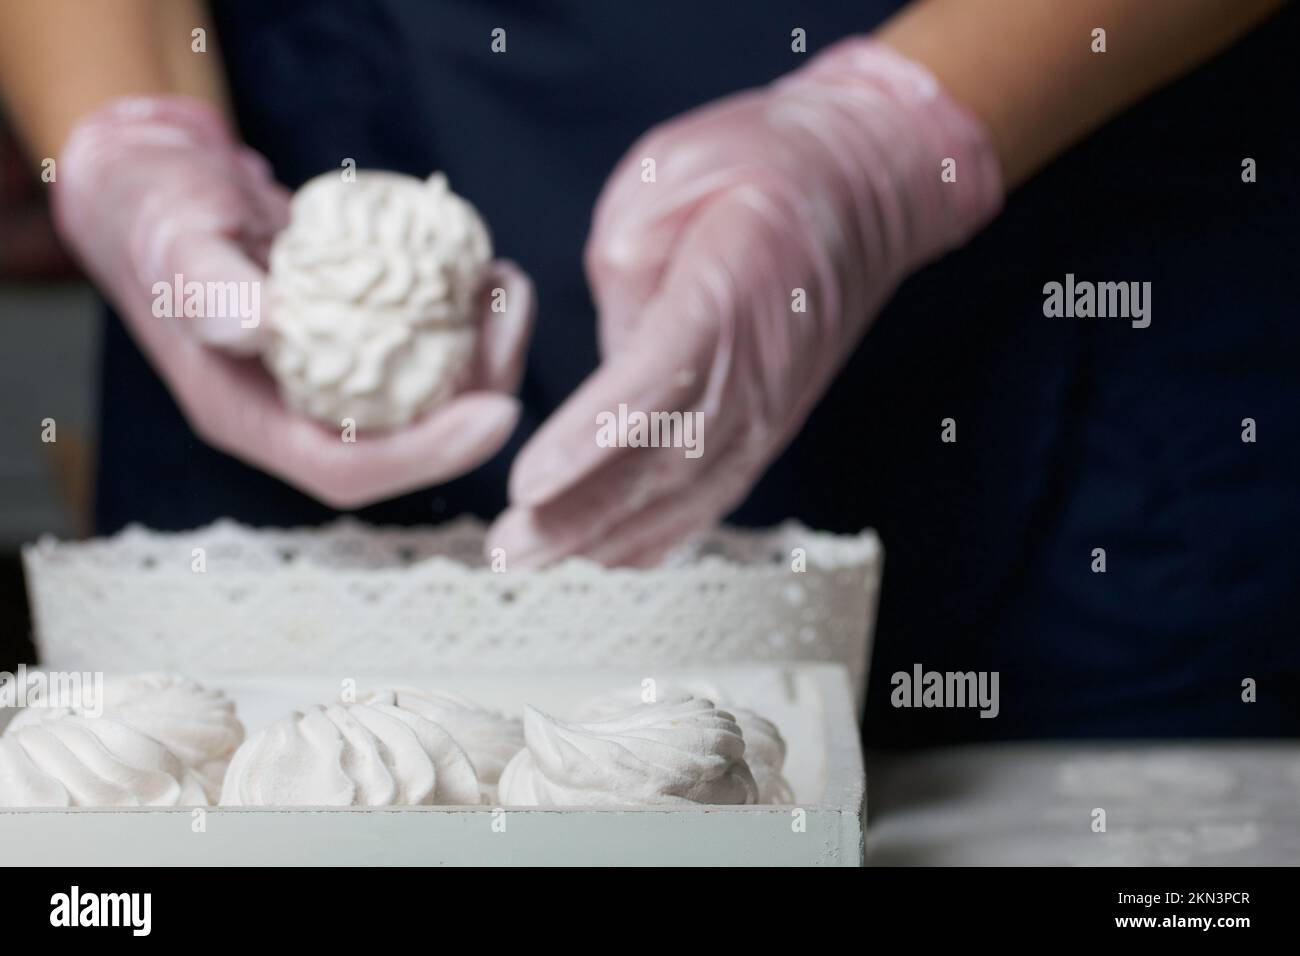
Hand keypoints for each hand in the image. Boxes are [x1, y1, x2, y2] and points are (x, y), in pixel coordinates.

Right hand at [53, 96, 532, 507]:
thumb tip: (259, 324)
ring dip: (482, 357)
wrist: (164, 184)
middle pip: (406, 442)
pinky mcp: (357, 339)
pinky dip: (464, 320)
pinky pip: (422, 350)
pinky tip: (485, 272)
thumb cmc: (157, 212)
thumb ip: (206, 284)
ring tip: (507, 290)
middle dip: (475, 401)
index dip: (427, 455)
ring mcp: (332, 378)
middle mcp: (299, 411)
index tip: (498, 413)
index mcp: (250, 415)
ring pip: (426, 398)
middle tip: (513, 325)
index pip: (349, 469)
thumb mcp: (173, 236)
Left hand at [490, 39, 1001, 566]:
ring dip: (612, 535)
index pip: (658, 381)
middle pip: (669, 457)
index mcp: (729, 291)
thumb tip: (606, 347)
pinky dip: (662, 530)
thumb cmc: (756, 165)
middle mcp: (757, 366)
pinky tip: (609, 556)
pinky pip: (715, 490)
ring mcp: (770, 403)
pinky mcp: (768, 420)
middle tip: (510, 550)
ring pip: (691, 489)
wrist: (861, 184)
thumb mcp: (671, 172)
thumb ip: (626, 261)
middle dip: (584, 512)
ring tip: (535, 561)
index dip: (593, 437)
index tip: (531, 482)